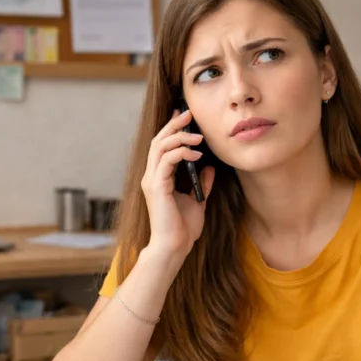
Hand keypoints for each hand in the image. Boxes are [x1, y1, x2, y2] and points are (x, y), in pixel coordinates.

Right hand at [141, 108, 216, 257]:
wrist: (174, 247)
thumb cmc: (183, 229)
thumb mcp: (197, 201)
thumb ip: (202, 183)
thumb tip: (209, 168)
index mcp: (159, 178)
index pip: (161, 146)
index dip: (171, 129)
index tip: (185, 117)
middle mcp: (151, 176)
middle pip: (158, 141)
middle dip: (173, 124)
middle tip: (189, 113)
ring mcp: (152, 180)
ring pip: (160, 146)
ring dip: (179, 136)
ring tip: (198, 136)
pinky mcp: (157, 186)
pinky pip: (167, 160)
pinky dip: (181, 152)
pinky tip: (196, 154)